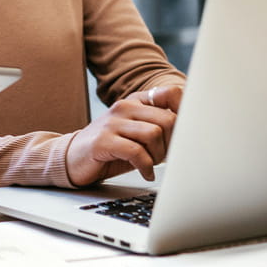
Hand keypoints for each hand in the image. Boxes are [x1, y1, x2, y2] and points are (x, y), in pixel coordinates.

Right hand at [64, 84, 182, 185]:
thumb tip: (193, 132)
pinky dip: (146, 166)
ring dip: (158, 156)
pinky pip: (137, 152)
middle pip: (168, 119)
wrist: (74, 158)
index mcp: (136, 100)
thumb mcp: (138, 133)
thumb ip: (161, 127)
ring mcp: (112, 122)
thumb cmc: (112, 149)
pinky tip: (145, 172)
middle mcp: (124, 106)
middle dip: (172, 143)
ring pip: (154, 134)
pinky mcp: (103, 141)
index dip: (185, 115)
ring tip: (151, 163)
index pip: (172, 93)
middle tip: (164, 156)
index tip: (182, 135)